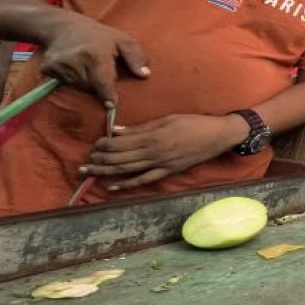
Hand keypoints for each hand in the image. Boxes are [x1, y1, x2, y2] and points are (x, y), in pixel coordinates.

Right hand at [40, 15, 149, 107]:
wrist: (62, 27)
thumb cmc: (99, 35)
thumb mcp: (123, 40)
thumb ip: (136, 57)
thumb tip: (145, 75)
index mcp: (96, 54)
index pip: (102, 81)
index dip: (107, 94)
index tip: (112, 105)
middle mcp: (76, 61)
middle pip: (91, 87)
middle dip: (99, 85)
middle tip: (100, 70)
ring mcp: (59, 66)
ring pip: (78, 87)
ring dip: (86, 83)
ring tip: (88, 66)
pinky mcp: (48, 69)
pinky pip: (64, 84)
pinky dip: (72, 80)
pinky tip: (75, 67)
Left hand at [82, 114, 242, 189]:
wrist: (218, 136)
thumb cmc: (194, 123)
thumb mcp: (168, 118)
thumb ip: (142, 127)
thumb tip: (117, 131)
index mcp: (153, 136)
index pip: (121, 142)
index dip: (105, 145)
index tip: (94, 144)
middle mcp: (154, 152)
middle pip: (120, 158)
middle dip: (100, 159)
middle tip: (86, 161)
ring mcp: (160, 164)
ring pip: (127, 169)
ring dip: (106, 171)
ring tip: (89, 172)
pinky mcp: (167, 171)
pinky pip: (144, 180)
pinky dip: (127, 184)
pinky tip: (112, 186)